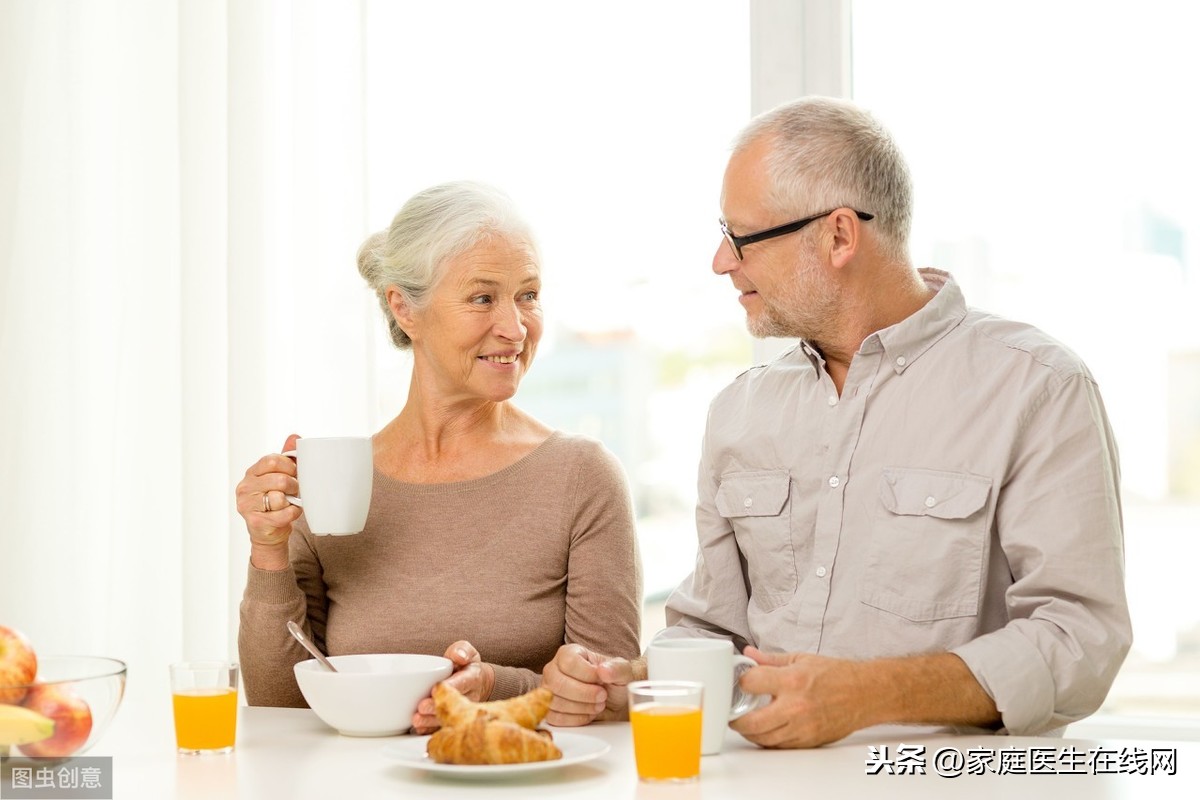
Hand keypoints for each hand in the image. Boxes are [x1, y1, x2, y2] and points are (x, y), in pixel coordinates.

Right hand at [235, 434, 303, 569]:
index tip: (296, 472)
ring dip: (293, 501)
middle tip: (296, 490)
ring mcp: (247, 505)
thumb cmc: (277, 501)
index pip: (271, 460)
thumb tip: (295, 436)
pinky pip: (284, 514)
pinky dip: (293, 514)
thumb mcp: (280, 476)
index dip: (290, 466)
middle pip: (279, 480)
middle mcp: (245, 487)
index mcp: (252, 472)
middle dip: (294, 485)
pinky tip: (290, 513)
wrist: (269, 532)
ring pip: (280, 498)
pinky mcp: (255, 522)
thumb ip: (287, 457)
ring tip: (291, 503)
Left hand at [411, 641, 494, 733]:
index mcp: (472, 678)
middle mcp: (469, 698)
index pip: (463, 683)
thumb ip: (462, 650)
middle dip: (436, 707)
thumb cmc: (466, 666)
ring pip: (448, 719)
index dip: (450, 686)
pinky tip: (419, 728)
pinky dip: (429, 730)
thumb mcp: (467, 651)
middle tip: (422, 707)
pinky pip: (442, 728)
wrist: (476, 682)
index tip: (436, 688)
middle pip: (453, 704)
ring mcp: (461, 712)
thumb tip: (458, 656)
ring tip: (417, 719)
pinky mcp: (453, 721)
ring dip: (430, 721)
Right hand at [541, 644, 643, 726]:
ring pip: (555, 702)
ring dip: (582, 707)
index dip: (587, 675)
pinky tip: (588, 713)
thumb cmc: (615, 682)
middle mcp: (554, 669)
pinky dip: (575, 719)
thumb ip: (616, 668)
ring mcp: (549, 689)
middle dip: (584, 694)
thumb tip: (603, 671)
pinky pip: (554, 717)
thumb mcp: (623, 671)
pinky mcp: (549, 709)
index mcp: (568, 653)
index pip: (569, 663)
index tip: (602, 681)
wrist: (614, 702)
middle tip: (602, 696)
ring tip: (598, 704)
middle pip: (558, 683)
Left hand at [728, 647, 868, 748]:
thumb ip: (771, 660)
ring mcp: (802, 727)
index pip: (751, 684)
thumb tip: (749, 654)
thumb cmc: (836, 675)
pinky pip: (780, 746)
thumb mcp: (801, 659)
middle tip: (734, 715)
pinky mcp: (809, 740)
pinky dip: (769, 740)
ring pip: (764, 739)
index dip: (741, 682)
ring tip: (747, 723)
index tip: (741, 683)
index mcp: (792, 681)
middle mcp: (795, 706)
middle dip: (737, 720)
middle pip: (752, 722)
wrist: (865, 694)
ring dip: (751, 733)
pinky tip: (766, 731)